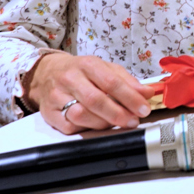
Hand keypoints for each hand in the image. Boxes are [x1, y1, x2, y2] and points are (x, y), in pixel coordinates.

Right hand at [28, 54, 156, 134]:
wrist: (47, 72)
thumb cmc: (82, 72)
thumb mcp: (106, 68)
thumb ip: (128, 81)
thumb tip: (147, 93)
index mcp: (87, 65)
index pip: (111, 82)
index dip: (130, 98)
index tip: (144, 108)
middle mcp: (70, 79)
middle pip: (96, 100)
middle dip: (118, 114)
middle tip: (133, 120)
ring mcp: (56, 96)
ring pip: (81, 115)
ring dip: (103, 123)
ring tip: (115, 122)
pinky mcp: (48, 113)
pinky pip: (69, 126)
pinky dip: (86, 128)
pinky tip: (95, 124)